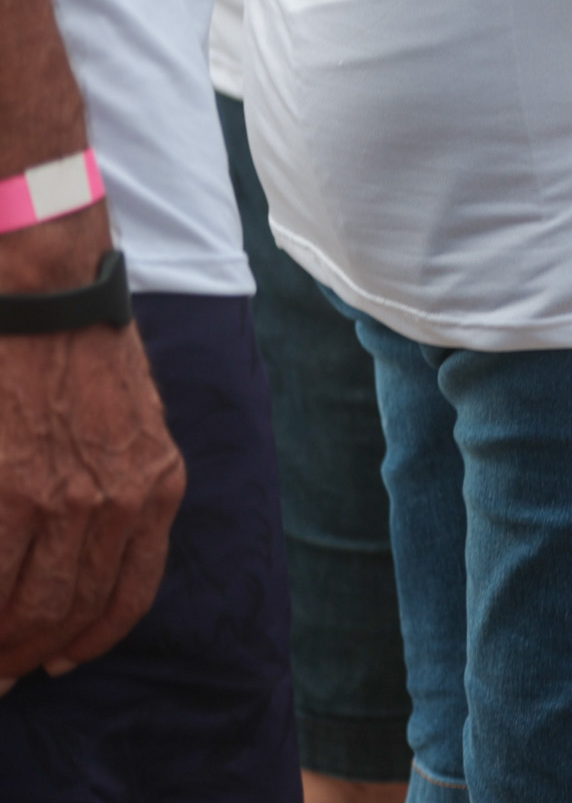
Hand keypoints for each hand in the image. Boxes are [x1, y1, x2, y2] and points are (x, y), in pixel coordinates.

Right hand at [0, 212, 184, 687]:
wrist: (47, 294)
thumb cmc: (86, 348)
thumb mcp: (136, 418)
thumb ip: (125, 479)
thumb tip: (84, 540)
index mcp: (156, 484)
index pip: (129, 591)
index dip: (93, 635)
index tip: (65, 660)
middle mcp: (118, 501)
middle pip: (72, 609)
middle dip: (32, 652)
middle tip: (3, 677)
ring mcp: (62, 498)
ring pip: (25, 604)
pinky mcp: (10, 490)